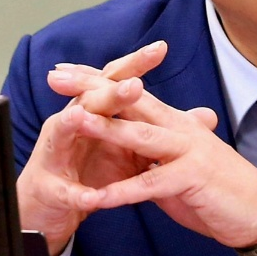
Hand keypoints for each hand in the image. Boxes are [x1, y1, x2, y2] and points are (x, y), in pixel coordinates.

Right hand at [16, 42, 168, 255]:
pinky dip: (75, 193)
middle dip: (109, 91)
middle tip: (133, 84)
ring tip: (84, 117)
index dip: (136, 65)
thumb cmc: (93, 171)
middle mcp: (70, 124)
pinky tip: (88, 197)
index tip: (162, 47)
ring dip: (73, 124)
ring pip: (62, 133)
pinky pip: (63, 190)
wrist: (55, 208)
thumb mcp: (134, 149)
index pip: (116, 81)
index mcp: (95, 111)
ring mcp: (55, 154)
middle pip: (90, 99)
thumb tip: (208, 115)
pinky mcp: (48, 188)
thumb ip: (164, 128)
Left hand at [43, 48, 256, 250]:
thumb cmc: (220, 188)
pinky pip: (151, 184)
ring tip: (74, 121)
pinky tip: (98, 198)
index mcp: (175, 122)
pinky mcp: (192, 177)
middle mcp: (181, 128)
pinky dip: (123, 192)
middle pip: (131, 101)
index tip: (64, 71)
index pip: (132, 94)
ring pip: (140, 135)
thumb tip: (132, 150)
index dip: (98, 80)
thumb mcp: (181, 163)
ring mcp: (188, 150)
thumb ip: (155, 154)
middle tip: (56, 77)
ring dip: (106, 128)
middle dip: (92, 88)